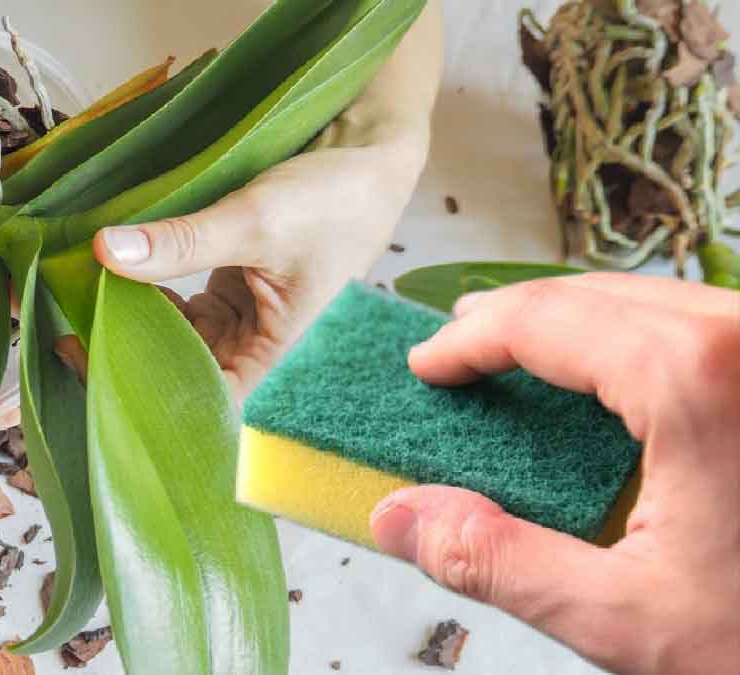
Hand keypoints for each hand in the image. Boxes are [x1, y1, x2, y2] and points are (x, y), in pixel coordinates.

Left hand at [92, 138, 425, 397]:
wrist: (366, 155)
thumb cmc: (336, 199)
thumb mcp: (255, 220)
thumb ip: (180, 243)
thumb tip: (104, 251)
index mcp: (276, 359)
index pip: (203, 403)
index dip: (147, 396)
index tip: (92, 364)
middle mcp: (255, 351)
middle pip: (180, 374)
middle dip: (126, 356)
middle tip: (66, 329)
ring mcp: (239, 322)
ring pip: (172, 340)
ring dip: (129, 323)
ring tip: (77, 302)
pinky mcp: (228, 292)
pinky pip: (176, 309)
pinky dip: (143, 293)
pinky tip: (110, 276)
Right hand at [370, 273, 739, 674]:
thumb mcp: (631, 622)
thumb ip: (498, 562)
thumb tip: (401, 519)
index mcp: (698, 380)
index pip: (546, 322)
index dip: (471, 341)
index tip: (427, 365)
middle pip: (599, 295)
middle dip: (518, 319)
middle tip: (461, 352)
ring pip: (659, 302)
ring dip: (579, 322)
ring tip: (522, 355)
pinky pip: (707, 329)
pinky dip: (640, 340)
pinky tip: (615, 380)